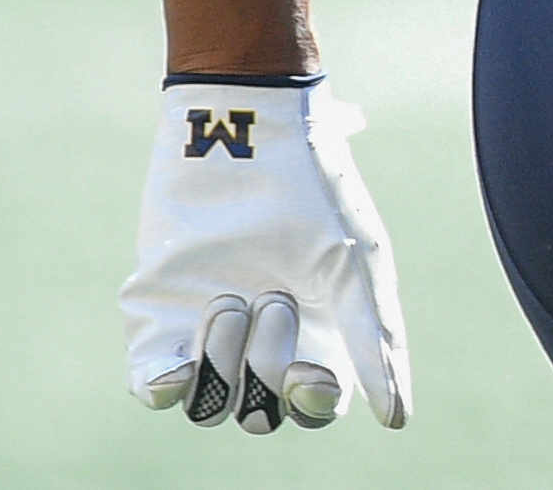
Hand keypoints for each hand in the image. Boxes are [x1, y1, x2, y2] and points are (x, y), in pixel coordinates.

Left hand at [124, 79, 411, 432]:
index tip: (306, 372)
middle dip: (267, 367)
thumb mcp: (354, 266)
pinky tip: (174, 372)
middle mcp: (260, 339)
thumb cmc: (312, 193)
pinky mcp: (158, 317)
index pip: (315, 405)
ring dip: (222, 362)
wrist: (243, 133)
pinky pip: (155, 386)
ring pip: (209, 404)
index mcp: (315, 330)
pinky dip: (165, 388)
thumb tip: (398, 420)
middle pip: (263, 410)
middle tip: (271, 300)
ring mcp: (206, 332)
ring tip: (228, 300)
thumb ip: (375, 342)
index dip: (313, 401)